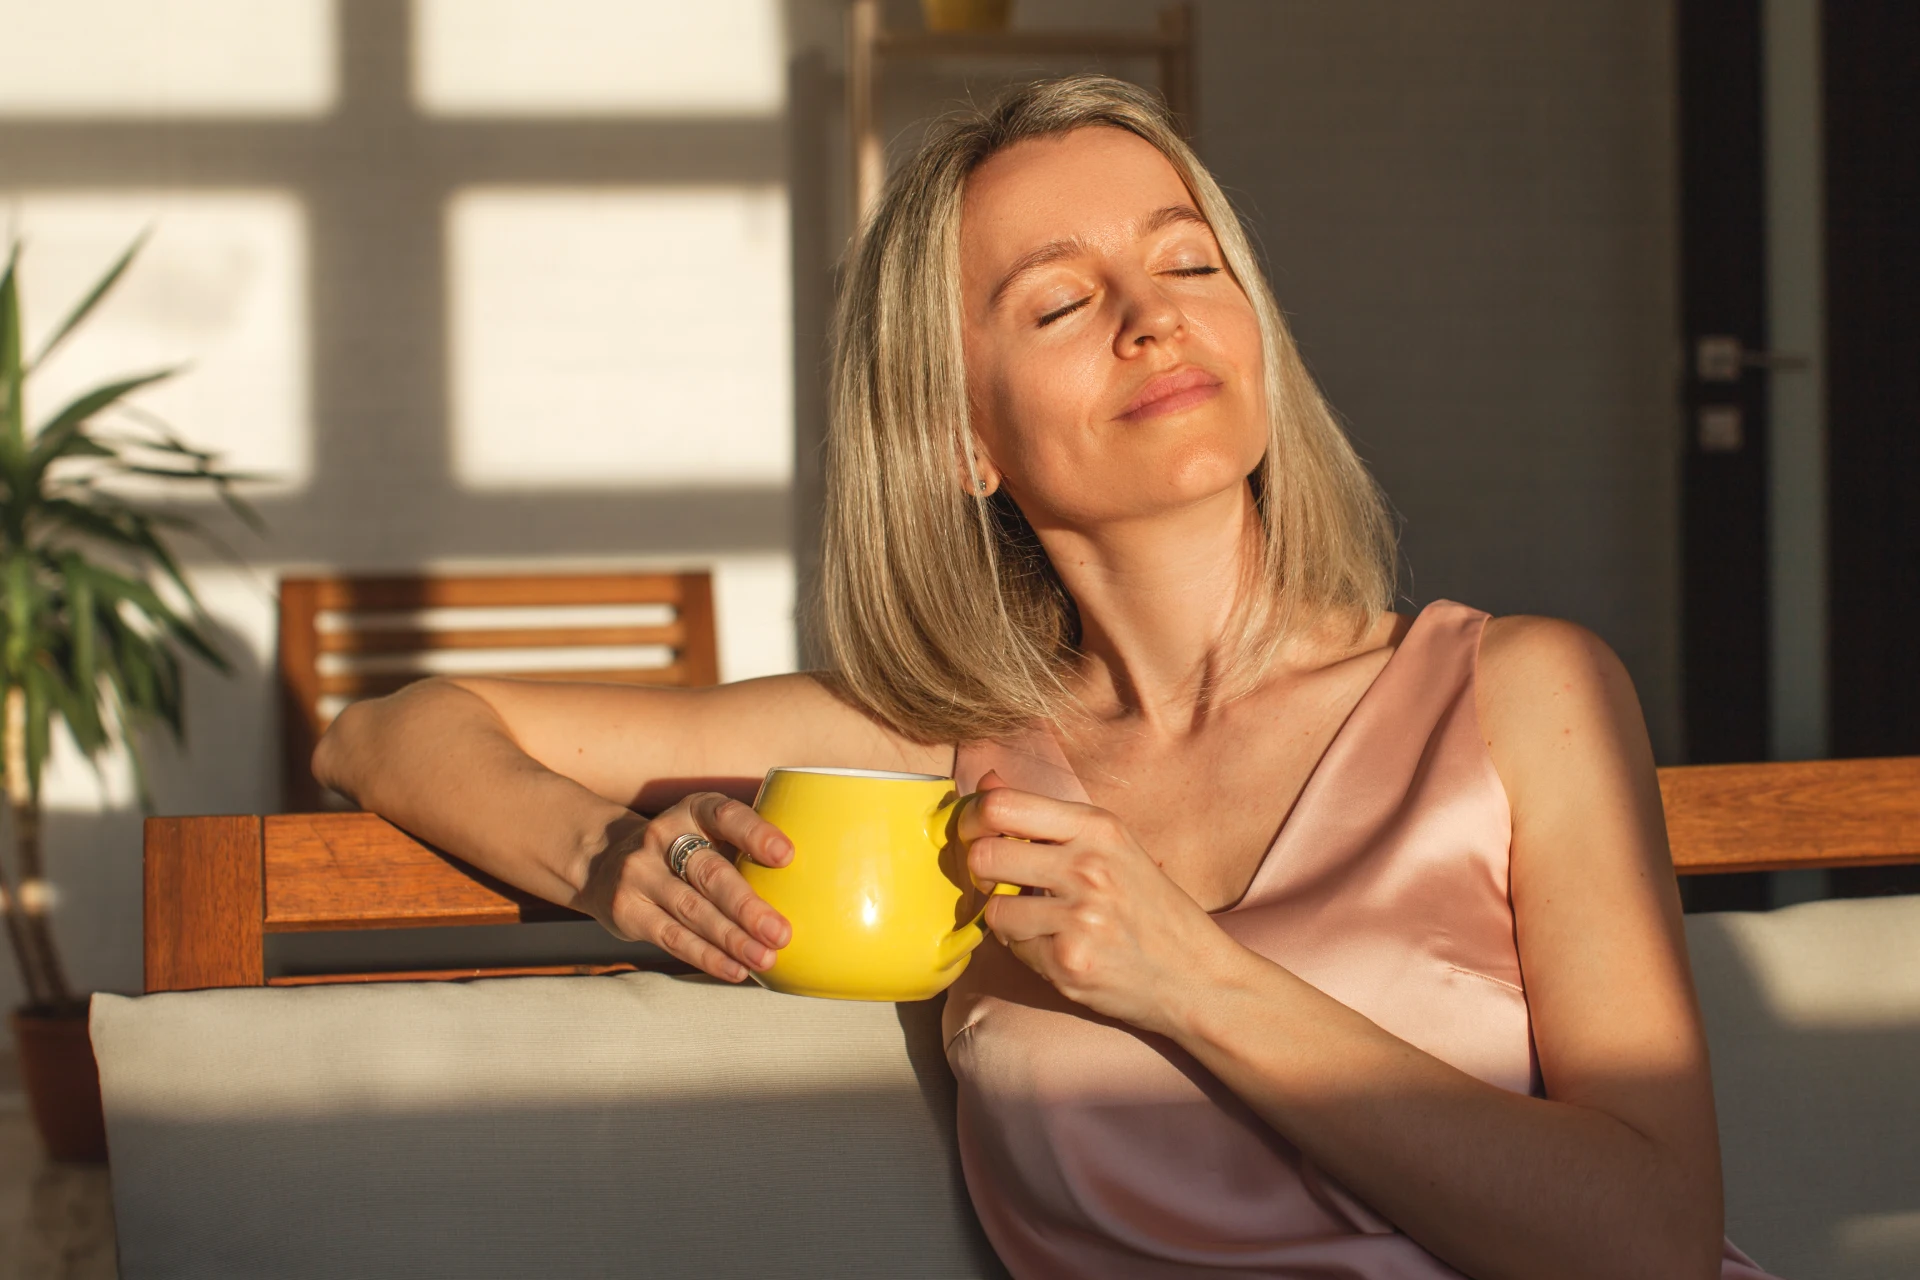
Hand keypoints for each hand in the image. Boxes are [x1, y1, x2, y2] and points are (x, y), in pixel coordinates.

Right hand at [575, 792, 792, 982]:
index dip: (755, 834)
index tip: (787, 855)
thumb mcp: (706, 831)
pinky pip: (672, 937)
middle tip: (781, 932)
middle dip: (747, 906)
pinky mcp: (627, 909)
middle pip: (709, 873)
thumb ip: (745, 847)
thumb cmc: (683, 850)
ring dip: (732, 939)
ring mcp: (639, 873)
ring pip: (692, 910)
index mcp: (693, 810)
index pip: (725, 815)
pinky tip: (736, 969)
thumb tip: (814, 886)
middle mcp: (662, 836)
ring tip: (766, 958)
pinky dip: (707, 956)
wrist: (603, 861)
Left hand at [962, 771, 1239, 1035]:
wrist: (1198, 976)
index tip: (976, 833)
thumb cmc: (1151, 907)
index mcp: (1098, 827)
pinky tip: (1059, 945)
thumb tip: (985, 782)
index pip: (1003, 805)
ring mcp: (1078, 917)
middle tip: (997, 880)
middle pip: (985, 854)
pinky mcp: (1068, 962)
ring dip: (1006, 916)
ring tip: (1039, 919)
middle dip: (980, 870)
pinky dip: (1026, 948)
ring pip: (993, 908)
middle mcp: (1088, 867)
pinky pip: (1014, 948)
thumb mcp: (1111, 845)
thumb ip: (1046, 816)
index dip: (973, 819)